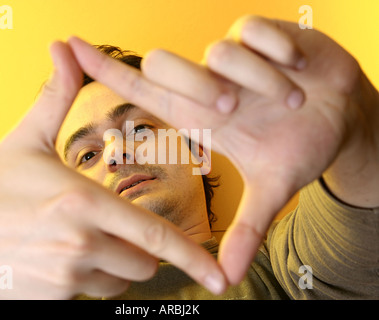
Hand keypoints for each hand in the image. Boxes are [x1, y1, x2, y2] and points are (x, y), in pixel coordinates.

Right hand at [0, 42, 225, 298]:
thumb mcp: (26, 139)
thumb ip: (57, 96)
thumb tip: (64, 47)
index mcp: (84, 202)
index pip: (154, 235)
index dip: (192, 257)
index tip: (220, 277)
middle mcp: (80, 243)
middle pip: (143, 260)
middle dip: (140, 249)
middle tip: (111, 229)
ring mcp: (65, 277)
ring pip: (121, 280)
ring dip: (115, 266)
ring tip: (81, 243)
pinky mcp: (51, 301)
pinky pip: (94, 296)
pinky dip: (91, 281)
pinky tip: (63, 261)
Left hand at [67, 16, 374, 283]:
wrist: (342, 118)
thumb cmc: (299, 144)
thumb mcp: (273, 187)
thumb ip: (247, 227)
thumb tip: (227, 278)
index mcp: (202, 116)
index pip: (141, 90)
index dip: (105, 70)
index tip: (72, 47)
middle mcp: (211, 83)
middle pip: (163, 64)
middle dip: (198, 87)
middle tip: (236, 110)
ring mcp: (237, 56)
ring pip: (218, 52)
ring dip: (257, 80)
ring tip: (291, 98)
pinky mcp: (267, 34)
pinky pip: (256, 31)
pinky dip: (279, 53)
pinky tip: (298, 70)